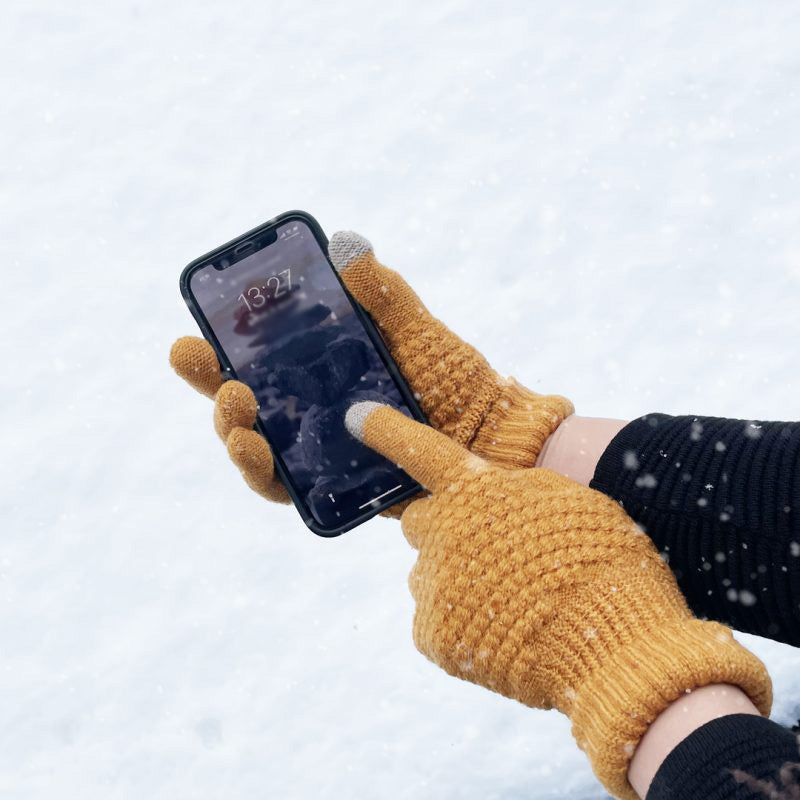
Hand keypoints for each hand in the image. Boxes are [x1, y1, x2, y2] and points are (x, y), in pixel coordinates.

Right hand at [171, 232, 573, 505]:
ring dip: (235, 438)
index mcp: (318, 371)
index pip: (254, 361)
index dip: (215, 354)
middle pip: (245, 406)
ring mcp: (320, 451)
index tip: (192, 338)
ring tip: (238, 425)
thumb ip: (382, 294)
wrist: (491, 435)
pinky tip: (263, 459)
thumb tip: (346, 244)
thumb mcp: (415, 330)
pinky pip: (292, 490)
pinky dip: (271, 478)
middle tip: (218, 380)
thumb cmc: (453, 377)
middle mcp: (310, 412)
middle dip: (216, 394)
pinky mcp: (335, 489)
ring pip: (259, 451)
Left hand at [345, 401, 771, 799]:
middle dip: (450, 530)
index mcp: (476, 490)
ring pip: (434, 573)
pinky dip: (463, 623)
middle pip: (425, 522)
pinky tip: (505, 631)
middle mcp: (443, 531)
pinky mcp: (433, 633)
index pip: (420, 450)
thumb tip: (486, 499)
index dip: (386, 430)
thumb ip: (512, 493)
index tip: (356, 416)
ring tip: (516, 601)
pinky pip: (438, 618)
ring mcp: (433, 584)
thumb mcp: (564, 501)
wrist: (611, 643)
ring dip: (462, 580)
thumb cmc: (602, 561)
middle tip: (497, 553)